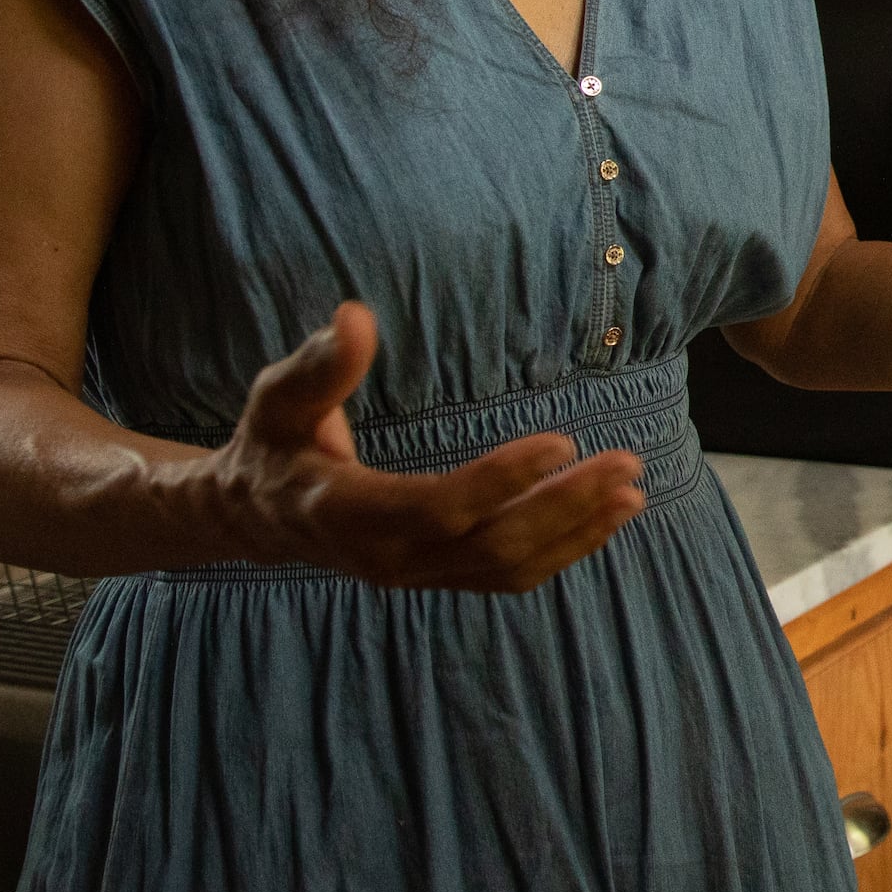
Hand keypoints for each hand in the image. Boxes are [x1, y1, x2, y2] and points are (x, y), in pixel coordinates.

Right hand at [206, 301, 644, 590]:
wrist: (261, 513)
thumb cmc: (274, 441)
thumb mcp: (280, 397)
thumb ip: (320, 366)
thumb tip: (355, 316)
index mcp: (347, 514)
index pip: (438, 509)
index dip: (501, 480)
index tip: (562, 442)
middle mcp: (387, 558)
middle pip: (491, 545)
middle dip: (564, 507)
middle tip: (625, 464)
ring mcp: (416, 574)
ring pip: (507, 566)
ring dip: (576, 531)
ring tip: (631, 492)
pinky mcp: (438, 575)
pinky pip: (507, 573)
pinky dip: (562, 549)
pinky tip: (605, 518)